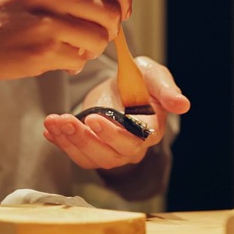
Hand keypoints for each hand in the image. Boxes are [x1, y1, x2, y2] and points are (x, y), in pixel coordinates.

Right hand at [0, 0, 134, 79]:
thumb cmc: (2, 7)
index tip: (119, 12)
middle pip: (110, 10)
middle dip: (111, 28)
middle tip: (95, 35)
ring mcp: (44, 19)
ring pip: (100, 38)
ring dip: (93, 48)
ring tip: (73, 47)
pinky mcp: (39, 50)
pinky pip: (79, 60)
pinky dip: (73, 63)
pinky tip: (54, 58)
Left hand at [43, 56, 190, 170]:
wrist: (121, 85)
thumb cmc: (140, 79)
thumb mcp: (154, 76)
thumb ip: (166, 89)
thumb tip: (183, 105)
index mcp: (151, 129)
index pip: (135, 140)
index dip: (114, 134)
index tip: (94, 119)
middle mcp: (133, 146)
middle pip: (111, 154)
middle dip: (86, 139)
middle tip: (66, 120)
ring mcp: (113, 152)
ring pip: (92, 157)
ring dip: (70, 141)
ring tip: (54, 121)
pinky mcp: (94, 150)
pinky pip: (78, 155)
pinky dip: (62, 144)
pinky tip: (50, 129)